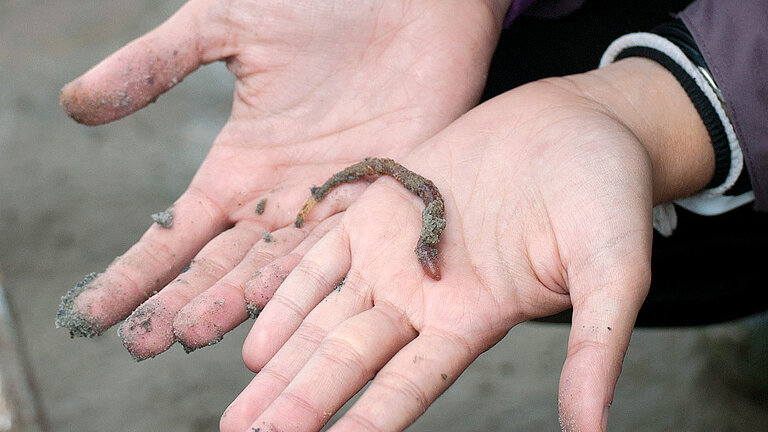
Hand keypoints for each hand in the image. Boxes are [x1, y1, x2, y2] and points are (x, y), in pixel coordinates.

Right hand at [55, 0, 509, 358]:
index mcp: (239, 169)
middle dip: (177, 304)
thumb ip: (156, 65)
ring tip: (190, 335)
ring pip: (274, 271)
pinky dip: (302, 278)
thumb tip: (74, 104)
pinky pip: (337, 249)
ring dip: (232, 306)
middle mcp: (280, 201)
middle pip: (219, 267)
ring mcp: (330, 206)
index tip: (92, 312)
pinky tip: (269, 303)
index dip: (134, 274)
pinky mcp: (381, 199)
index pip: (177, 235)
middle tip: (137, 342)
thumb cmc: (319, 1)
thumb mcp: (225, 27)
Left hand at [221, 58, 714, 430]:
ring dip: (280, 361)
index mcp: (473, 320)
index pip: (409, 385)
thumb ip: (596, 346)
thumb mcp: (612, 271)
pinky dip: (287, 293)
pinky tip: (254, 334)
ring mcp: (395, 256)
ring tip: (238, 410)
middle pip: (349, 360)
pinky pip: (320, 256)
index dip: (368, 421)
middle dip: (299, 402)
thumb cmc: (605, 195)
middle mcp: (424, 299)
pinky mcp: (377, 211)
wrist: (576, 124)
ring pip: (324, 318)